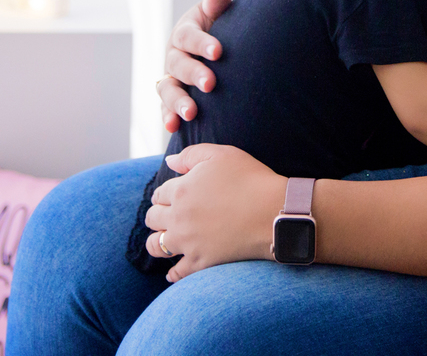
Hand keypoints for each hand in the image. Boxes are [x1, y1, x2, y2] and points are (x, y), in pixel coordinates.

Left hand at [144, 143, 285, 281]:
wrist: (273, 212)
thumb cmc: (251, 179)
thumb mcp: (222, 155)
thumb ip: (191, 154)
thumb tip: (169, 162)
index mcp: (180, 190)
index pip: (159, 194)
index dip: (164, 194)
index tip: (171, 197)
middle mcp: (178, 217)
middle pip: (153, 218)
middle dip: (157, 215)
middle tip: (167, 216)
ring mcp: (188, 242)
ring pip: (156, 246)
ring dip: (157, 241)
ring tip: (165, 240)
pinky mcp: (201, 262)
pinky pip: (177, 273)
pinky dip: (172, 273)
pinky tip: (174, 271)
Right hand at [157, 0, 232, 132]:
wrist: (214, 49)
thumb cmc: (217, 28)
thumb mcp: (216, 14)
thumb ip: (217, 5)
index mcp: (184, 33)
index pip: (189, 37)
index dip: (202, 43)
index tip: (218, 51)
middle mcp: (173, 56)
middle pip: (178, 65)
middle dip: (193, 74)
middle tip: (210, 84)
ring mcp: (170, 78)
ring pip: (168, 89)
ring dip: (177, 101)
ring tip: (190, 113)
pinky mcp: (171, 98)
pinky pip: (165, 108)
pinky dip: (167, 117)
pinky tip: (173, 128)